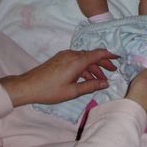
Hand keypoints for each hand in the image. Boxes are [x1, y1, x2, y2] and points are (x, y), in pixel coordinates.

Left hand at [0, 49, 116, 106]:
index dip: (109, 56)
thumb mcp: (73, 92)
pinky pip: (76, 60)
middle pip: (92, 56)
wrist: (28, 86)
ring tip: (100, 80)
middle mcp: (72, 54)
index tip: (118, 58)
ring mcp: (65, 55)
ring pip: (84, 59)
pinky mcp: (60, 59)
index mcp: (77, 61)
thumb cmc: (50, 90)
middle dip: (103, 64)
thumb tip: (106, 84)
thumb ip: (91, 86)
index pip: (98, 54)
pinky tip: (86, 78)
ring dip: (93, 68)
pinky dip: (84, 68)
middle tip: (112, 71)